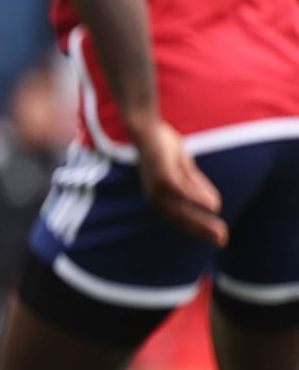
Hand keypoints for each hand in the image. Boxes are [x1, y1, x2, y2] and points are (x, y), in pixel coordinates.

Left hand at [132, 118, 226, 244]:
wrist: (148, 129)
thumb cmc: (164, 149)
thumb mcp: (183, 171)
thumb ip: (196, 187)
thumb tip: (215, 207)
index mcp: (159, 198)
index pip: (180, 221)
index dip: (199, 231)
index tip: (217, 240)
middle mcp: (155, 197)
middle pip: (181, 220)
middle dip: (202, 231)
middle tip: (222, 240)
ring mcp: (157, 186)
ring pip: (182, 209)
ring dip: (202, 221)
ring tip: (220, 229)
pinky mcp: (162, 174)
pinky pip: (182, 191)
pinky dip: (198, 199)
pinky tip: (213, 206)